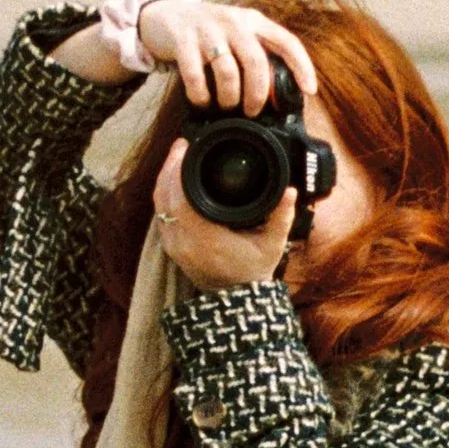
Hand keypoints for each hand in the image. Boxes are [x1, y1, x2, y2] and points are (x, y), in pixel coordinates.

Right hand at [136, 0, 316, 114]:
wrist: (163, 14)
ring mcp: (207, 29)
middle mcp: (234, 21)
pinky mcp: (183, 40)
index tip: (309, 90)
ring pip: (227, 71)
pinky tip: (201, 101)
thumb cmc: (207, 32)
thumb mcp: (236, 34)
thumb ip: (254, 54)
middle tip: (252, 111)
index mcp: (253, 21)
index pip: (286, 41)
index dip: (302, 67)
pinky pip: (196, 75)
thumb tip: (276, 95)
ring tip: (225, 106)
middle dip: (257, 94)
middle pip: (256, 62)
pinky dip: (200, 95)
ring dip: (229, 97)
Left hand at [153, 138, 295, 290]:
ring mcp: (173, 246)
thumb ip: (282, 217)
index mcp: (203, 238)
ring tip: (178, 157)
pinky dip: (165, 194)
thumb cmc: (252, 274)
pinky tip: (174, 180)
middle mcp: (182, 242)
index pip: (179, 197)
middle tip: (182, 145)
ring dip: (165, 178)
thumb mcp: (272, 246)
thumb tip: (290, 191)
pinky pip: (161, 214)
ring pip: (158, 204)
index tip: (186, 147)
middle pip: (163, 196)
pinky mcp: (171, 247)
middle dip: (169, 166)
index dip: (177, 169)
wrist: (235, 302)